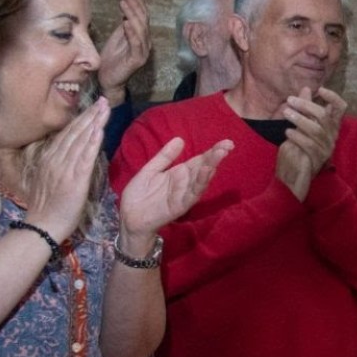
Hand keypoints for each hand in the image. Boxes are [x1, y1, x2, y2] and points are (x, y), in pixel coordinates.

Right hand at [23, 98, 109, 241]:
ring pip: (80, 140)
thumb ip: (58, 165)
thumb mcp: (49, 179)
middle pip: (75, 132)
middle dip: (90, 115)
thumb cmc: (48, 207)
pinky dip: (92, 142)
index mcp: (50, 158)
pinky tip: (99, 130)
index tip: (94, 106)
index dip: (81, 119)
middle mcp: (56, 159)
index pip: (68, 134)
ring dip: (93, 122)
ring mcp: (65, 168)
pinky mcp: (74, 179)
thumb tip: (67, 153)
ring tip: (105, 108)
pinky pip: (85, 157)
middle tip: (104, 100)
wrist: (42, 225)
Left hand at [98, 0, 151, 105]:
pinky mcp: (137, 60)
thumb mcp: (117, 38)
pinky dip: (131, 32)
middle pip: (143, 21)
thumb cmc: (111, 59)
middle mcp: (145, 44)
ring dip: (132, 15)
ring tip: (123, 3)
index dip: (138, 4)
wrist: (108, 79)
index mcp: (141, 38)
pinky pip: (136, 44)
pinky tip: (125, 22)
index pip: (142, 18)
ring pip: (140, 30)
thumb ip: (124, 27)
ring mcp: (142, 52)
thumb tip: (126, 12)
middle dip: (135, 6)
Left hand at [117, 136, 233, 245]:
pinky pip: (192, 194)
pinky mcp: (179, 206)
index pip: (199, 160)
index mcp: (179, 173)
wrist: (128, 217)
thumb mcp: (151, 170)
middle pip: (203, 168)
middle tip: (229, 145)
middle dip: (216, 156)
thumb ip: (165, 157)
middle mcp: (185, 183)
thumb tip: (180, 139)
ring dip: (211, 167)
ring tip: (220, 154)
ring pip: (201, 180)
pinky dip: (200, 183)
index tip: (226, 142)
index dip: (212, 151)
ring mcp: (184, 194)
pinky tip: (206, 172)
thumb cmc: (139, 195)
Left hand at [275, 87, 346, 200]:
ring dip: (299, 119)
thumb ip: (305, 108)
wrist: (293, 177)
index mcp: (330, 127)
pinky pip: (309, 145)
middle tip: (289, 101)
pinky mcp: (318, 159)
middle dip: (306, 105)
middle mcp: (332, 137)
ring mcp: (327, 149)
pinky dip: (297, 136)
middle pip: (324, 116)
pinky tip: (287, 133)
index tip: (320, 89)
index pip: (341, 108)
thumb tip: (306, 88)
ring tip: (285, 114)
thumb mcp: (300, 125)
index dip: (334, 97)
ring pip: (316, 129)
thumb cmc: (297, 149)